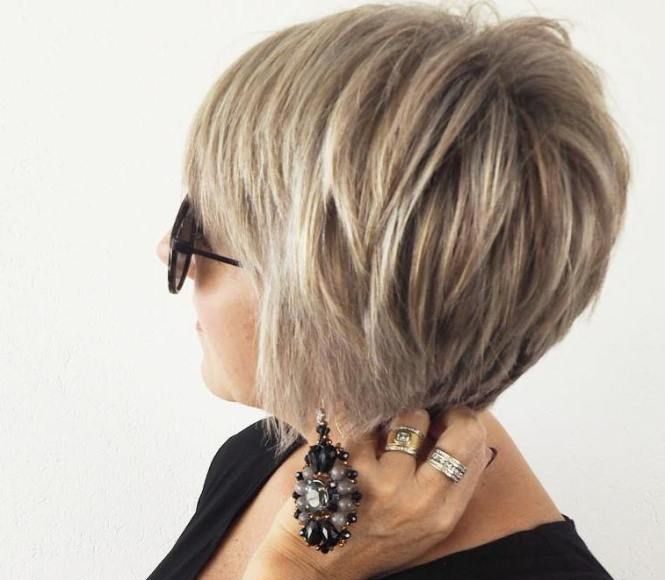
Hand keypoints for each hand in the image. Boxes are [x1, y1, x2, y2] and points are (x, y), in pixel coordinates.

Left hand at [244, 406, 495, 579]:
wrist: (315, 563)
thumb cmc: (372, 538)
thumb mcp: (422, 527)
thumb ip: (445, 488)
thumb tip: (459, 431)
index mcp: (444, 514)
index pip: (476, 450)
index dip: (466, 423)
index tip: (448, 418)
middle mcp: (422, 500)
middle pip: (462, 432)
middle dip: (449, 410)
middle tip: (429, 411)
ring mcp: (386, 483)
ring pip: (410, 418)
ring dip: (397, 415)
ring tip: (382, 427)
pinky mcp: (351, 466)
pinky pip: (364, 419)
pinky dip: (357, 416)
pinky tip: (350, 425)